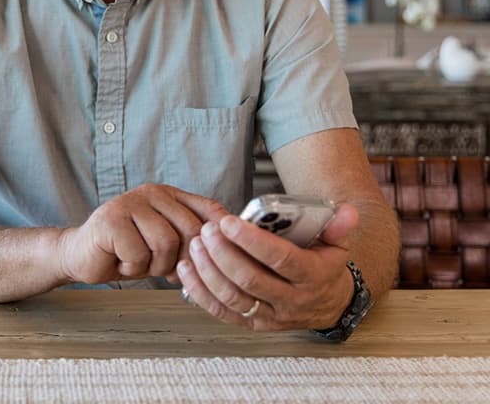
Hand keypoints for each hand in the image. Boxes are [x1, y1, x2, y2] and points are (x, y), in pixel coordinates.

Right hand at [57, 184, 228, 285]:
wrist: (82, 255)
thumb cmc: (127, 251)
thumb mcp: (165, 244)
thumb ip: (190, 239)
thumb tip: (229, 249)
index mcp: (169, 195)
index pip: (209, 209)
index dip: (220, 236)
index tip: (220, 258)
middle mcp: (152, 192)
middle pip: (191, 230)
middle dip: (180, 260)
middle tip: (160, 266)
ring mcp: (130, 202)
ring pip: (165, 244)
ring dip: (153, 265)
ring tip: (137, 261)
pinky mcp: (112, 219)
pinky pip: (139, 254)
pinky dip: (131, 267)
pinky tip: (120, 260)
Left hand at [176, 203, 358, 330]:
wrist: (329, 302)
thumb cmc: (323, 264)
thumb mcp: (336, 243)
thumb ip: (337, 225)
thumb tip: (348, 210)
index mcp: (312, 276)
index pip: (280, 259)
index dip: (252, 241)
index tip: (228, 222)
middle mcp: (292, 301)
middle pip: (251, 280)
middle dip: (223, 253)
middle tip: (206, 230)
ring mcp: (272, 317)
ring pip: (234, 298)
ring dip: (208, 271)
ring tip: (195, 245)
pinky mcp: (254, 325)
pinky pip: (223, 313)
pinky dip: (201, 292)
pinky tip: (187, 269)